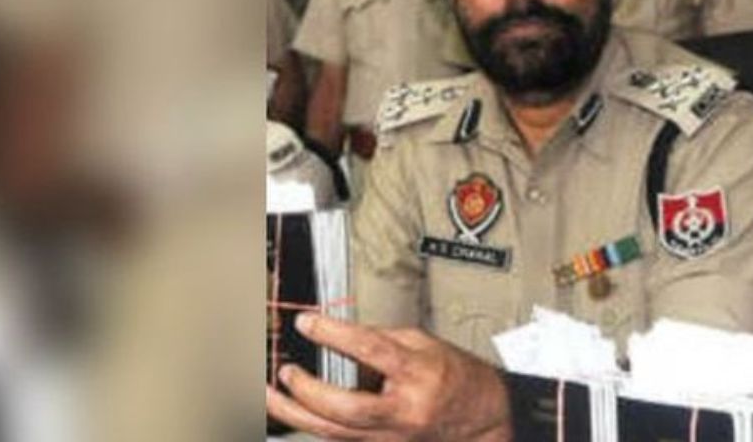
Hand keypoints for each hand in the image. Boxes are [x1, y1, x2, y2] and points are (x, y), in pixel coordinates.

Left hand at [266, 313, 511, 440]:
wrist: (483, 418)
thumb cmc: (457, 377)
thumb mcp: (426, 344)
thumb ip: (383, 339)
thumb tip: (340, 334)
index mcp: (417, 373)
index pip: (371, 351)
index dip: (334, 334)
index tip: (307, 322)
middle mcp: (403, 410)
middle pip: (346, 408)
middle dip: (307, 391)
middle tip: (285, 371)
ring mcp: (391, 435)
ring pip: (334, 432)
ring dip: (295, 413)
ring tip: (269, 393)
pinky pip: (340, 440)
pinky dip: (313, 425)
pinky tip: (292, 411)